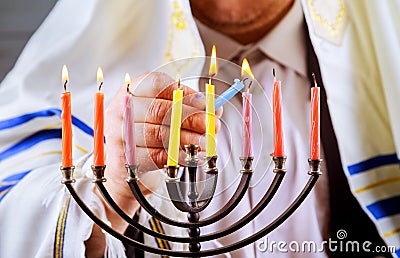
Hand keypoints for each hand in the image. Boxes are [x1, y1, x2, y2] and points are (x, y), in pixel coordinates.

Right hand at [98, 72, 221, 229]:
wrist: (126, 168)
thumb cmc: (149, 134)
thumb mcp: (166, 116)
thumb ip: (188, 109)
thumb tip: (215, 109)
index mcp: (131, 91)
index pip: (156, 83)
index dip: (184, 92)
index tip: (205, 102)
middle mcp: (121, 110)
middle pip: (158, 109)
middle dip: (190, 117)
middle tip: (211, 124)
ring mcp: (118, 135)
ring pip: (158, 134)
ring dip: (188, 139)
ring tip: (206, 142)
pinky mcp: (123, 159)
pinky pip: (155, 157)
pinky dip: (179, 157)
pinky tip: (193, 157)